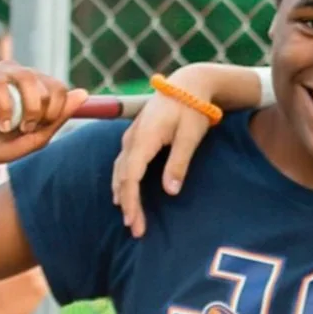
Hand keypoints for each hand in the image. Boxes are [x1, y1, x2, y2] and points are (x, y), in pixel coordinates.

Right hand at [0, 63, 88, 176]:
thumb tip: (83, 93)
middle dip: (43, 110)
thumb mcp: (35, 138)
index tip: (43, 127)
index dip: (58, 108)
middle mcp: (16, 75)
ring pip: (26, 76)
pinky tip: (1, 124)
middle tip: (28, 129)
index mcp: (32, 86)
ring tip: (14, 127)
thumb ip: (57, 118)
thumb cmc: (0, 144)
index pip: (58, 86)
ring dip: (28, 107)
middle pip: (46, 81)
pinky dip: (5, 107)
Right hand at [110, 77, 213, 237]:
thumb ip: (179, 162)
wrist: (188, 84)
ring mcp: (131, 136)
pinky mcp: (136, 137)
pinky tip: (124, 194)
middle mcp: (132, 138)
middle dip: (128, 204)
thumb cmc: (193, 109)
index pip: (131, 176)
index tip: (135, 222)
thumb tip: (170, 191)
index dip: (132, 201)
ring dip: (123, 195)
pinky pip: (123, 163)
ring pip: (120, 170)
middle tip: (135, 229)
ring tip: (129, 217)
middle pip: (123, 177)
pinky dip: (122, 181)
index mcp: (144, 138)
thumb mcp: (191, 136)